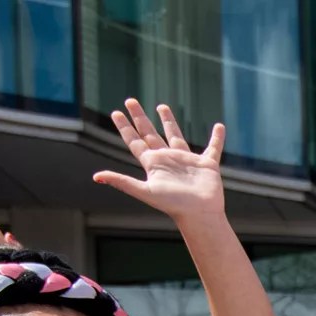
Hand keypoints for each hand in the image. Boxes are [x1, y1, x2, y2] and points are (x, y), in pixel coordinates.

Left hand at [93, 100, 226, 224]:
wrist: (199, 214)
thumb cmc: (173, 205)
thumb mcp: (145, 191)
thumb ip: (122, 182)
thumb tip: (96, 177)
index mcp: (153, 164)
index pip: (135, 141)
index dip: (125, 127)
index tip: (116, 112)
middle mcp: (167, 159)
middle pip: (150, 133)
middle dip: (140, 117)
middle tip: (130, 101)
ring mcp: (186, 160)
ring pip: (175, 135)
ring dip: (168, 121)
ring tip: (161, 106)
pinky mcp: (206, 164)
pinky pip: (213, 147)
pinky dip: (217, 138)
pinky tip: (219, 127)